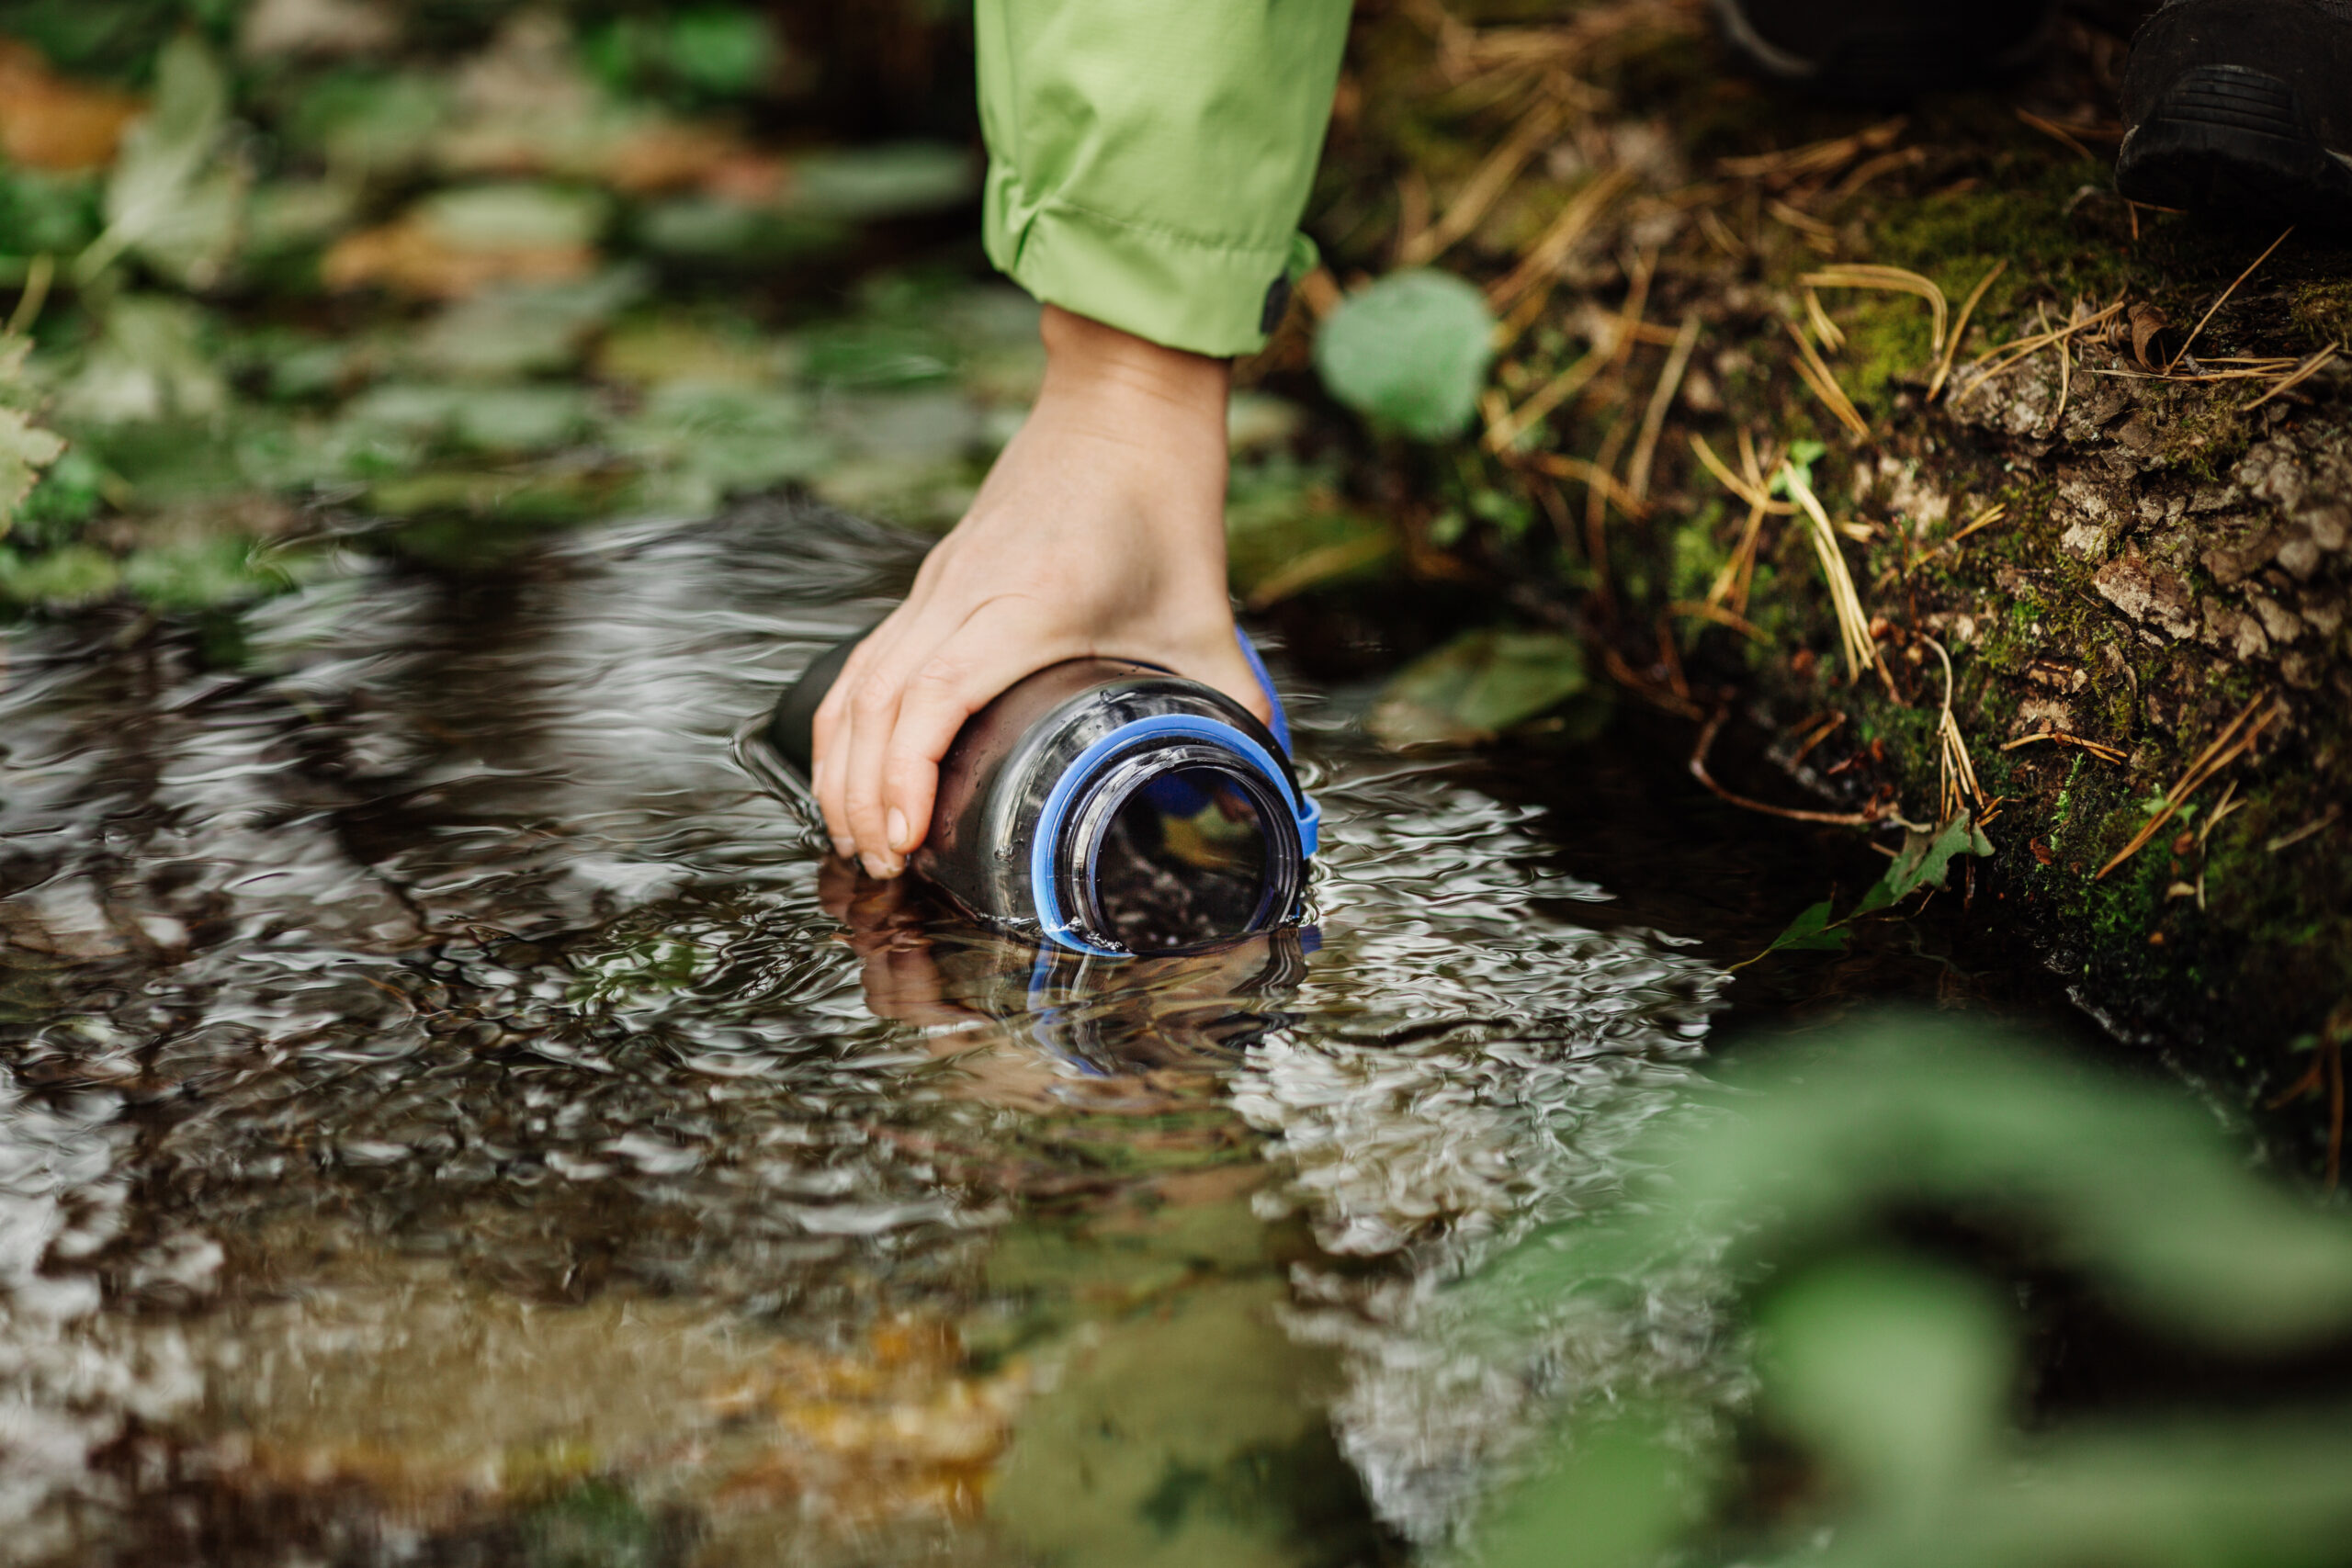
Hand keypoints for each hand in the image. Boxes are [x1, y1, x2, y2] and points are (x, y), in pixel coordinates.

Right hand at [810, 303, 1264, 878]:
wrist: (1122, 404)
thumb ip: (1230, 701)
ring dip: (844, 765)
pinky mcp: (934, 582)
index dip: (907, 771)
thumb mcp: (1206, 612)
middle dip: (863, 795)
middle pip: (877, 703)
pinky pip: (867, 659)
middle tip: (882, 866)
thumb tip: (1258, 779)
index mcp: (1029, 601)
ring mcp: (939, 585)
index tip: (906, 836)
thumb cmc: (1159, 497)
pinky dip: (848, 722)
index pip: (936, 693)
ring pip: (858, 683)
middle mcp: (966, 592)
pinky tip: (852, 769)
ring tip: (860, 837)